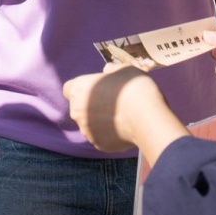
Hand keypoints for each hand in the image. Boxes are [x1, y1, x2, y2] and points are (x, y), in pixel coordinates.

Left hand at [62, 67, 176, 152]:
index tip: (96, 88)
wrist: (146, 116)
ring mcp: (87, 131)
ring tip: (121, 115)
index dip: (82, 88)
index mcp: (78, 90)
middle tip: (112, 101)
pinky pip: (102, 137)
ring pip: (90, 124)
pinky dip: (110, 134)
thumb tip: (107, 71)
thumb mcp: (123, 69)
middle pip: (79, 108)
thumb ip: (111, 71)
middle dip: (92, 105)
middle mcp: (77, 112)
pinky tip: (125, 127)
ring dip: (100, 121)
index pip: (69, 89)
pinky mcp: (99, 145)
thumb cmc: (133, 87)